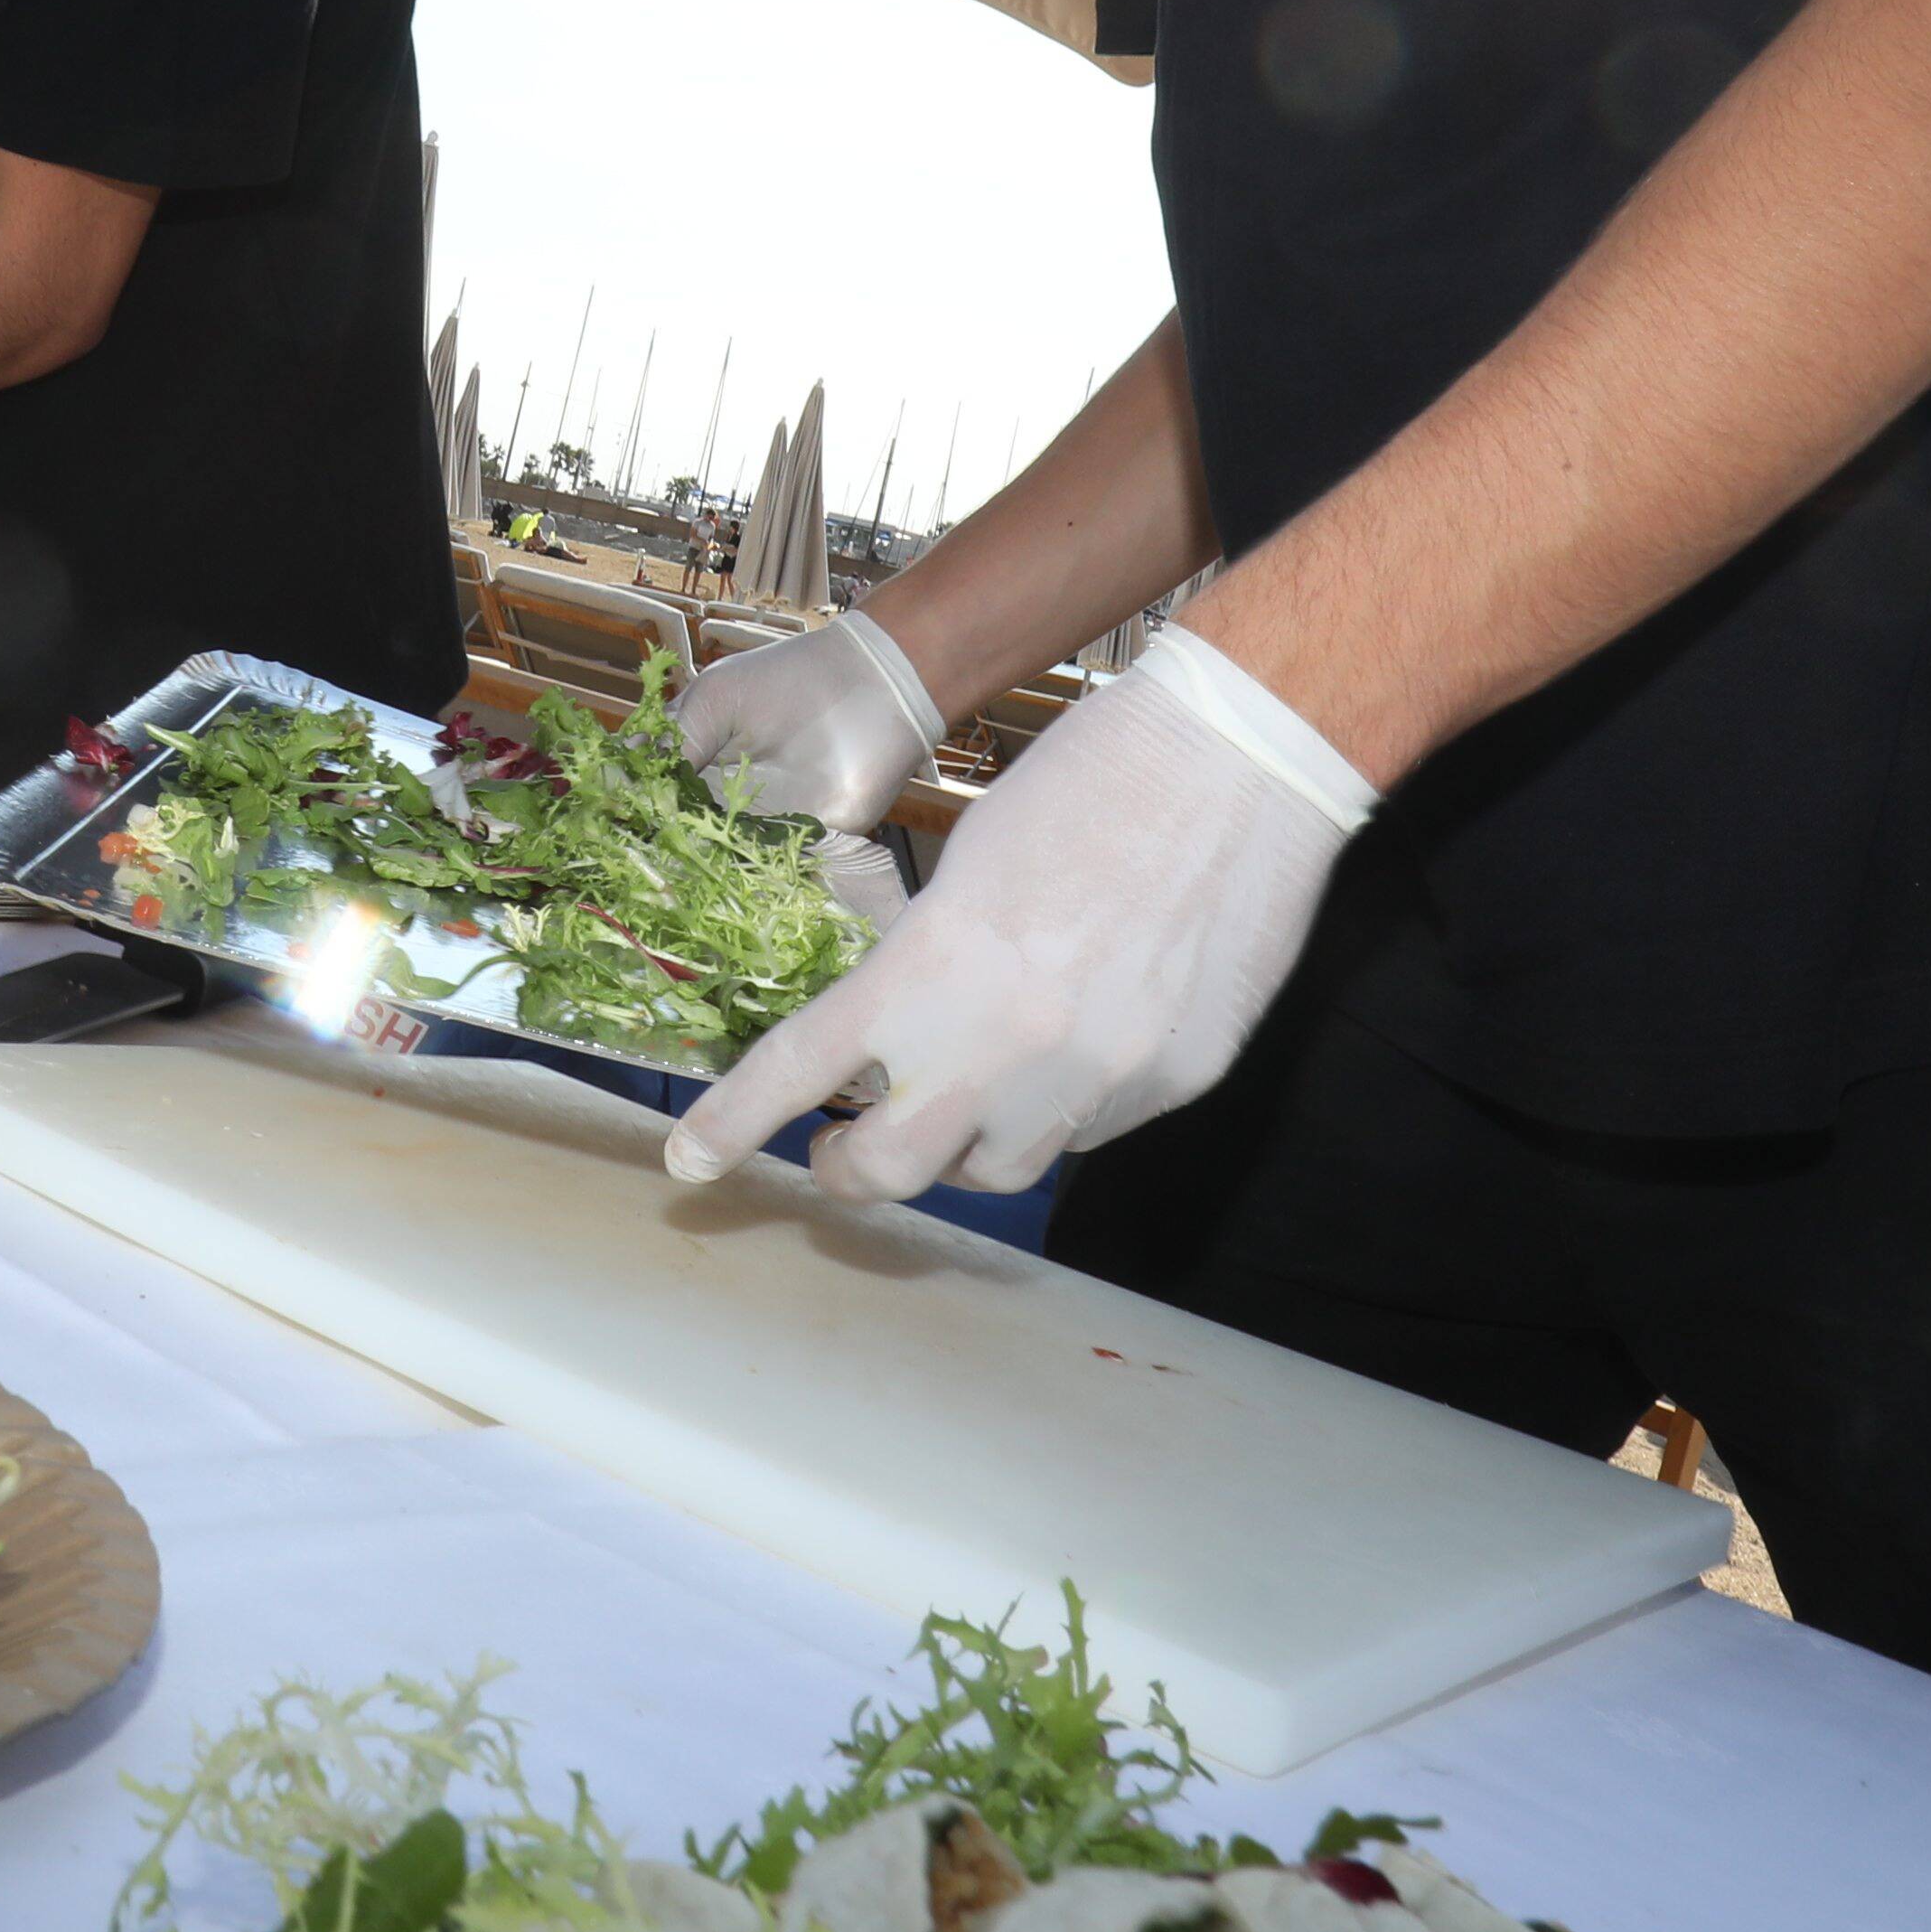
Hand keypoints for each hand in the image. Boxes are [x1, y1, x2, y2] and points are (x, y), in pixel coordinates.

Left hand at [671, 629, 1375, 1202]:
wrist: (1241, 762)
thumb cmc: (1097, 780)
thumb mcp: (974, 864)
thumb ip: (929, 960)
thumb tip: (904, 1027)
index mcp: (933, 968)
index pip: (801, 1070)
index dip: (734, 1124)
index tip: (689, 1161)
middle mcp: (1004, 1046)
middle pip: (890, 1167)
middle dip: (846, 1168)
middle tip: (837, 1146)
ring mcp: (1094, 1080)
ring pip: (994, 1169)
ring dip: (957, 1145)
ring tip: (957, 1096)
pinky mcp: (1169, 1088)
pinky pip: (1086, 1133)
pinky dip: (1056, 1110)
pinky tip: (1070, 1048)